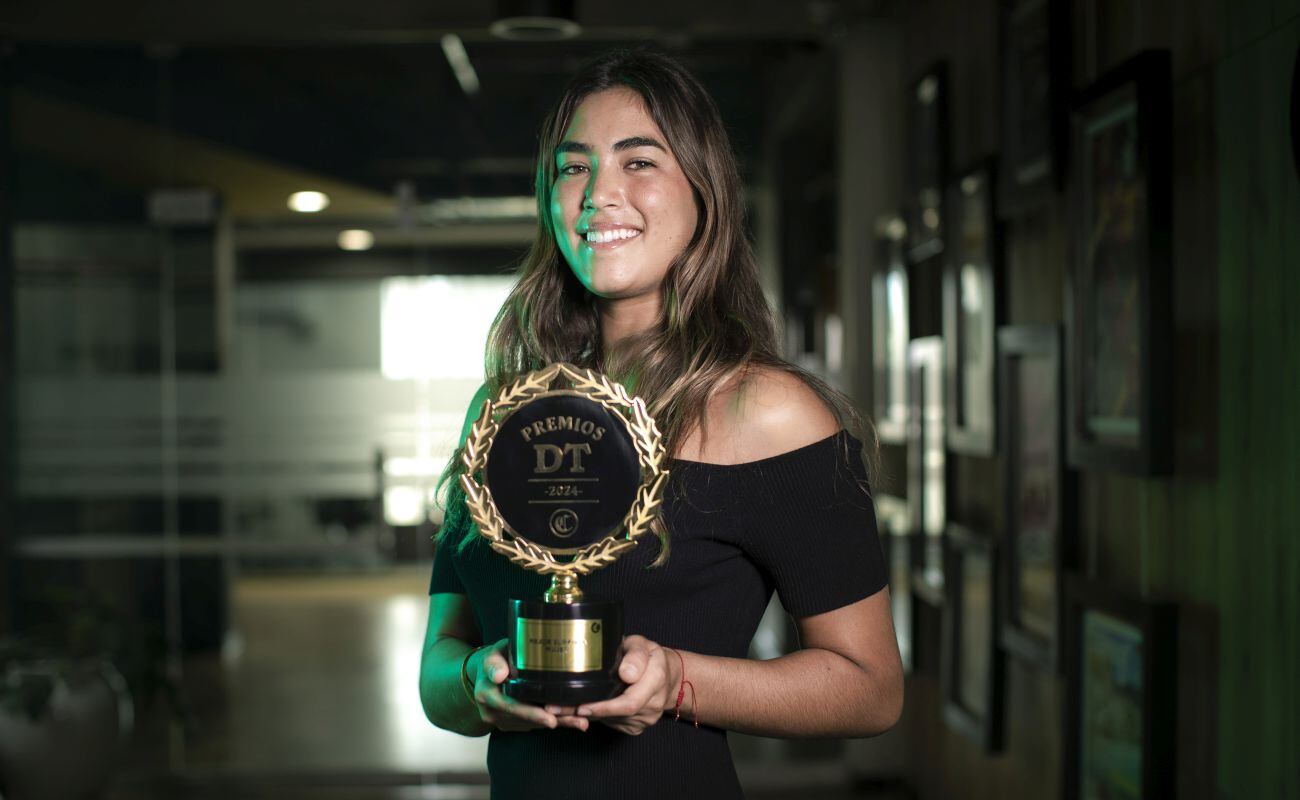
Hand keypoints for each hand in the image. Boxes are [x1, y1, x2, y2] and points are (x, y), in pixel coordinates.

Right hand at [469, 639, 589, 731]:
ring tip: (582, 721)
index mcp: (485, 695)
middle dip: (554, 720)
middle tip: (578, 721)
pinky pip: (535, 724)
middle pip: (527, 719)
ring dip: (559, 723)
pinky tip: (574, 719)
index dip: (532, 713)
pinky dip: (555, 721)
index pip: (511, 706)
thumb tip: (500, 674)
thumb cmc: (495, 660)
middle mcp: (492, 712)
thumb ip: (494, 663)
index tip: (550, 719)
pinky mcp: (513, 724)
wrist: (484, 675)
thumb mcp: (492, 655)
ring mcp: (503, 721)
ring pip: (534, 724)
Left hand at [575, 635, 679, 735]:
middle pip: (620, 714)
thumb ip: (635, 655)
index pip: (630, 702)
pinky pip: (616, 724)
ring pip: (614, 720)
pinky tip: (592, 707)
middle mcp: (655, 702)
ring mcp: (648, 718)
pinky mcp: (639, 726)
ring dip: (594, 715)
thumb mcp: (641, 644)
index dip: (605, 707)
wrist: (667, 675)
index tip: (582, 706)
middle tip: (567, 709)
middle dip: (592, 712)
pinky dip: (601, 718)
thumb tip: (626, 673)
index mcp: (656, 679)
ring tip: (574, 705)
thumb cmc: (648, 655)